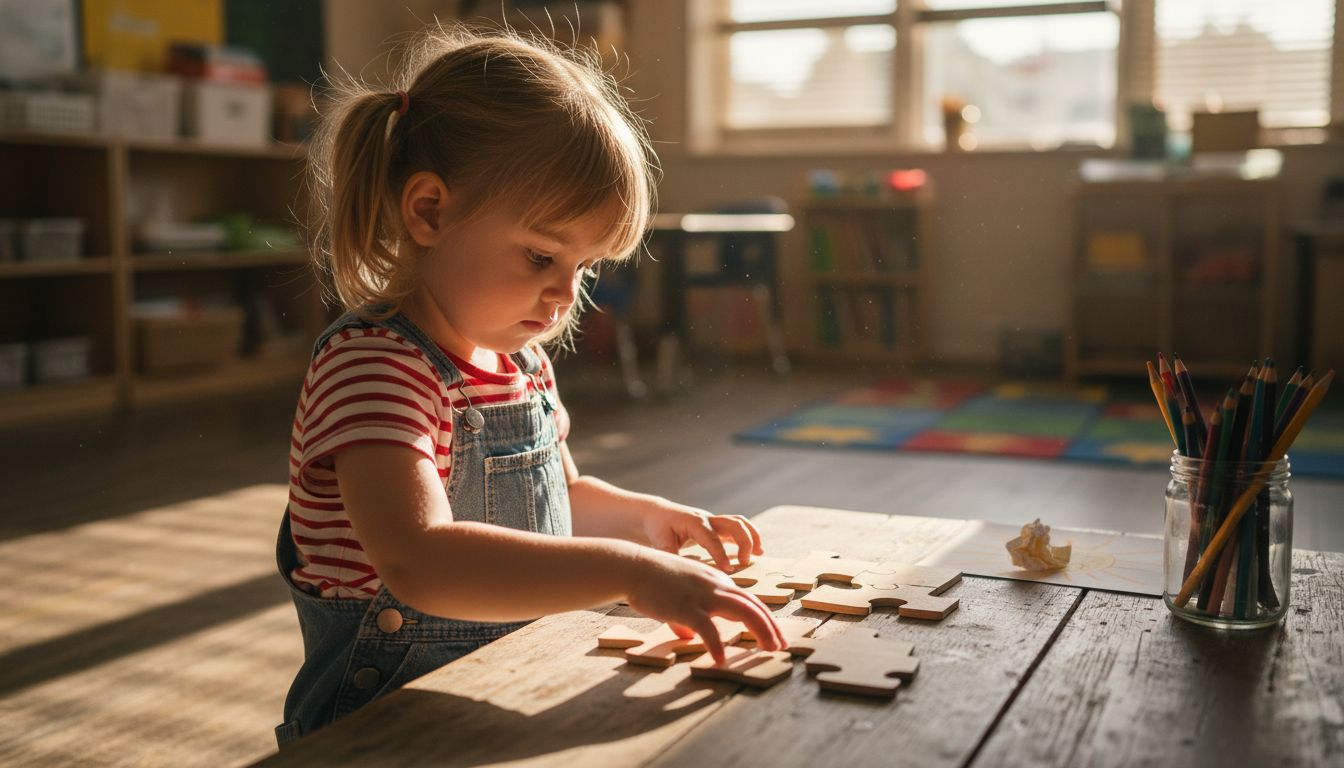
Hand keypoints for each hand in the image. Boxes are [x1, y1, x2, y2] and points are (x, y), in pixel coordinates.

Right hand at [624, 548, 785, 662]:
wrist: (632, 566)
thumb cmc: (652, 580)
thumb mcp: (677, 594)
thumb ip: (686, 616)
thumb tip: (688, 637)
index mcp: (716, 581)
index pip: (747, 599)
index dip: (763, 617)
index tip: (772, 634)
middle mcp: (715, 585)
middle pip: (753, 605)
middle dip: (770, 626)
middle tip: (781, 646)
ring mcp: (702, 595)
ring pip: (742, 611)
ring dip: (760, 631)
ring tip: (769, 650)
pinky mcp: (686, 606)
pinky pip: (707, 628)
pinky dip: (717, 645)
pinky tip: (720, 660)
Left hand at [641, 502, 763, 571]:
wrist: (658, 514)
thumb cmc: (658, 527)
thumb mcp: (659, 541)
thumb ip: (671, 555)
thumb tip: (681, 571)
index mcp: (694, 522)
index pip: (712, 538)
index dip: (721, 554)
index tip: (728, 570)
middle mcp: (707, 519)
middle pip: (734, 524)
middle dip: (744, 542)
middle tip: (743, 563)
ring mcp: (714, 521)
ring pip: (739, 522)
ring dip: (752, 537)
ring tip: (759, 554)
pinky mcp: (717, 526)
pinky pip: (738, 528)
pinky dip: (750, 538)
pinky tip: (756, 552)